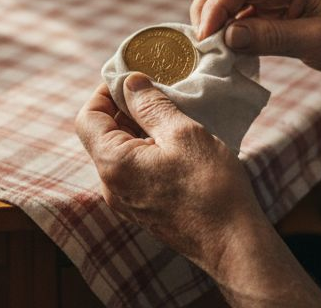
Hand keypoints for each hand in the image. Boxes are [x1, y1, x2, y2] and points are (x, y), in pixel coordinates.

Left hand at [74, 76, 267, 270]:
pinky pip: (135, 170)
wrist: (232, 243)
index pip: (88, 117)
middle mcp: (111, 185)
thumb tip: (130, 82)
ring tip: (172, 114)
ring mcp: (126, 201)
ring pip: (121, 152)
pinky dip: (148, 149)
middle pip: (103, 134)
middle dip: (125, 108)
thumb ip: (151, 105)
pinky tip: (178, 142)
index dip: (105, 91)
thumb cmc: (210, 187)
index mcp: (113, 163)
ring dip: (140, 128)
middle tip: (157, 89)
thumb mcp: (183, 133)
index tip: (131, 77)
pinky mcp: (143, 209)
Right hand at [189, 0, 320, 75]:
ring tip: (210, 46)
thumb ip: (270, 37)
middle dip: (209, 7)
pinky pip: (245, 8)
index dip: (216, 7)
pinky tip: (227, 46)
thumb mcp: (315, 42)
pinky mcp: (278, 3)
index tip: (205, 38)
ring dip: (218, 17)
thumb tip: (226, 38)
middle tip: (199, 41)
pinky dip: (232, 25)